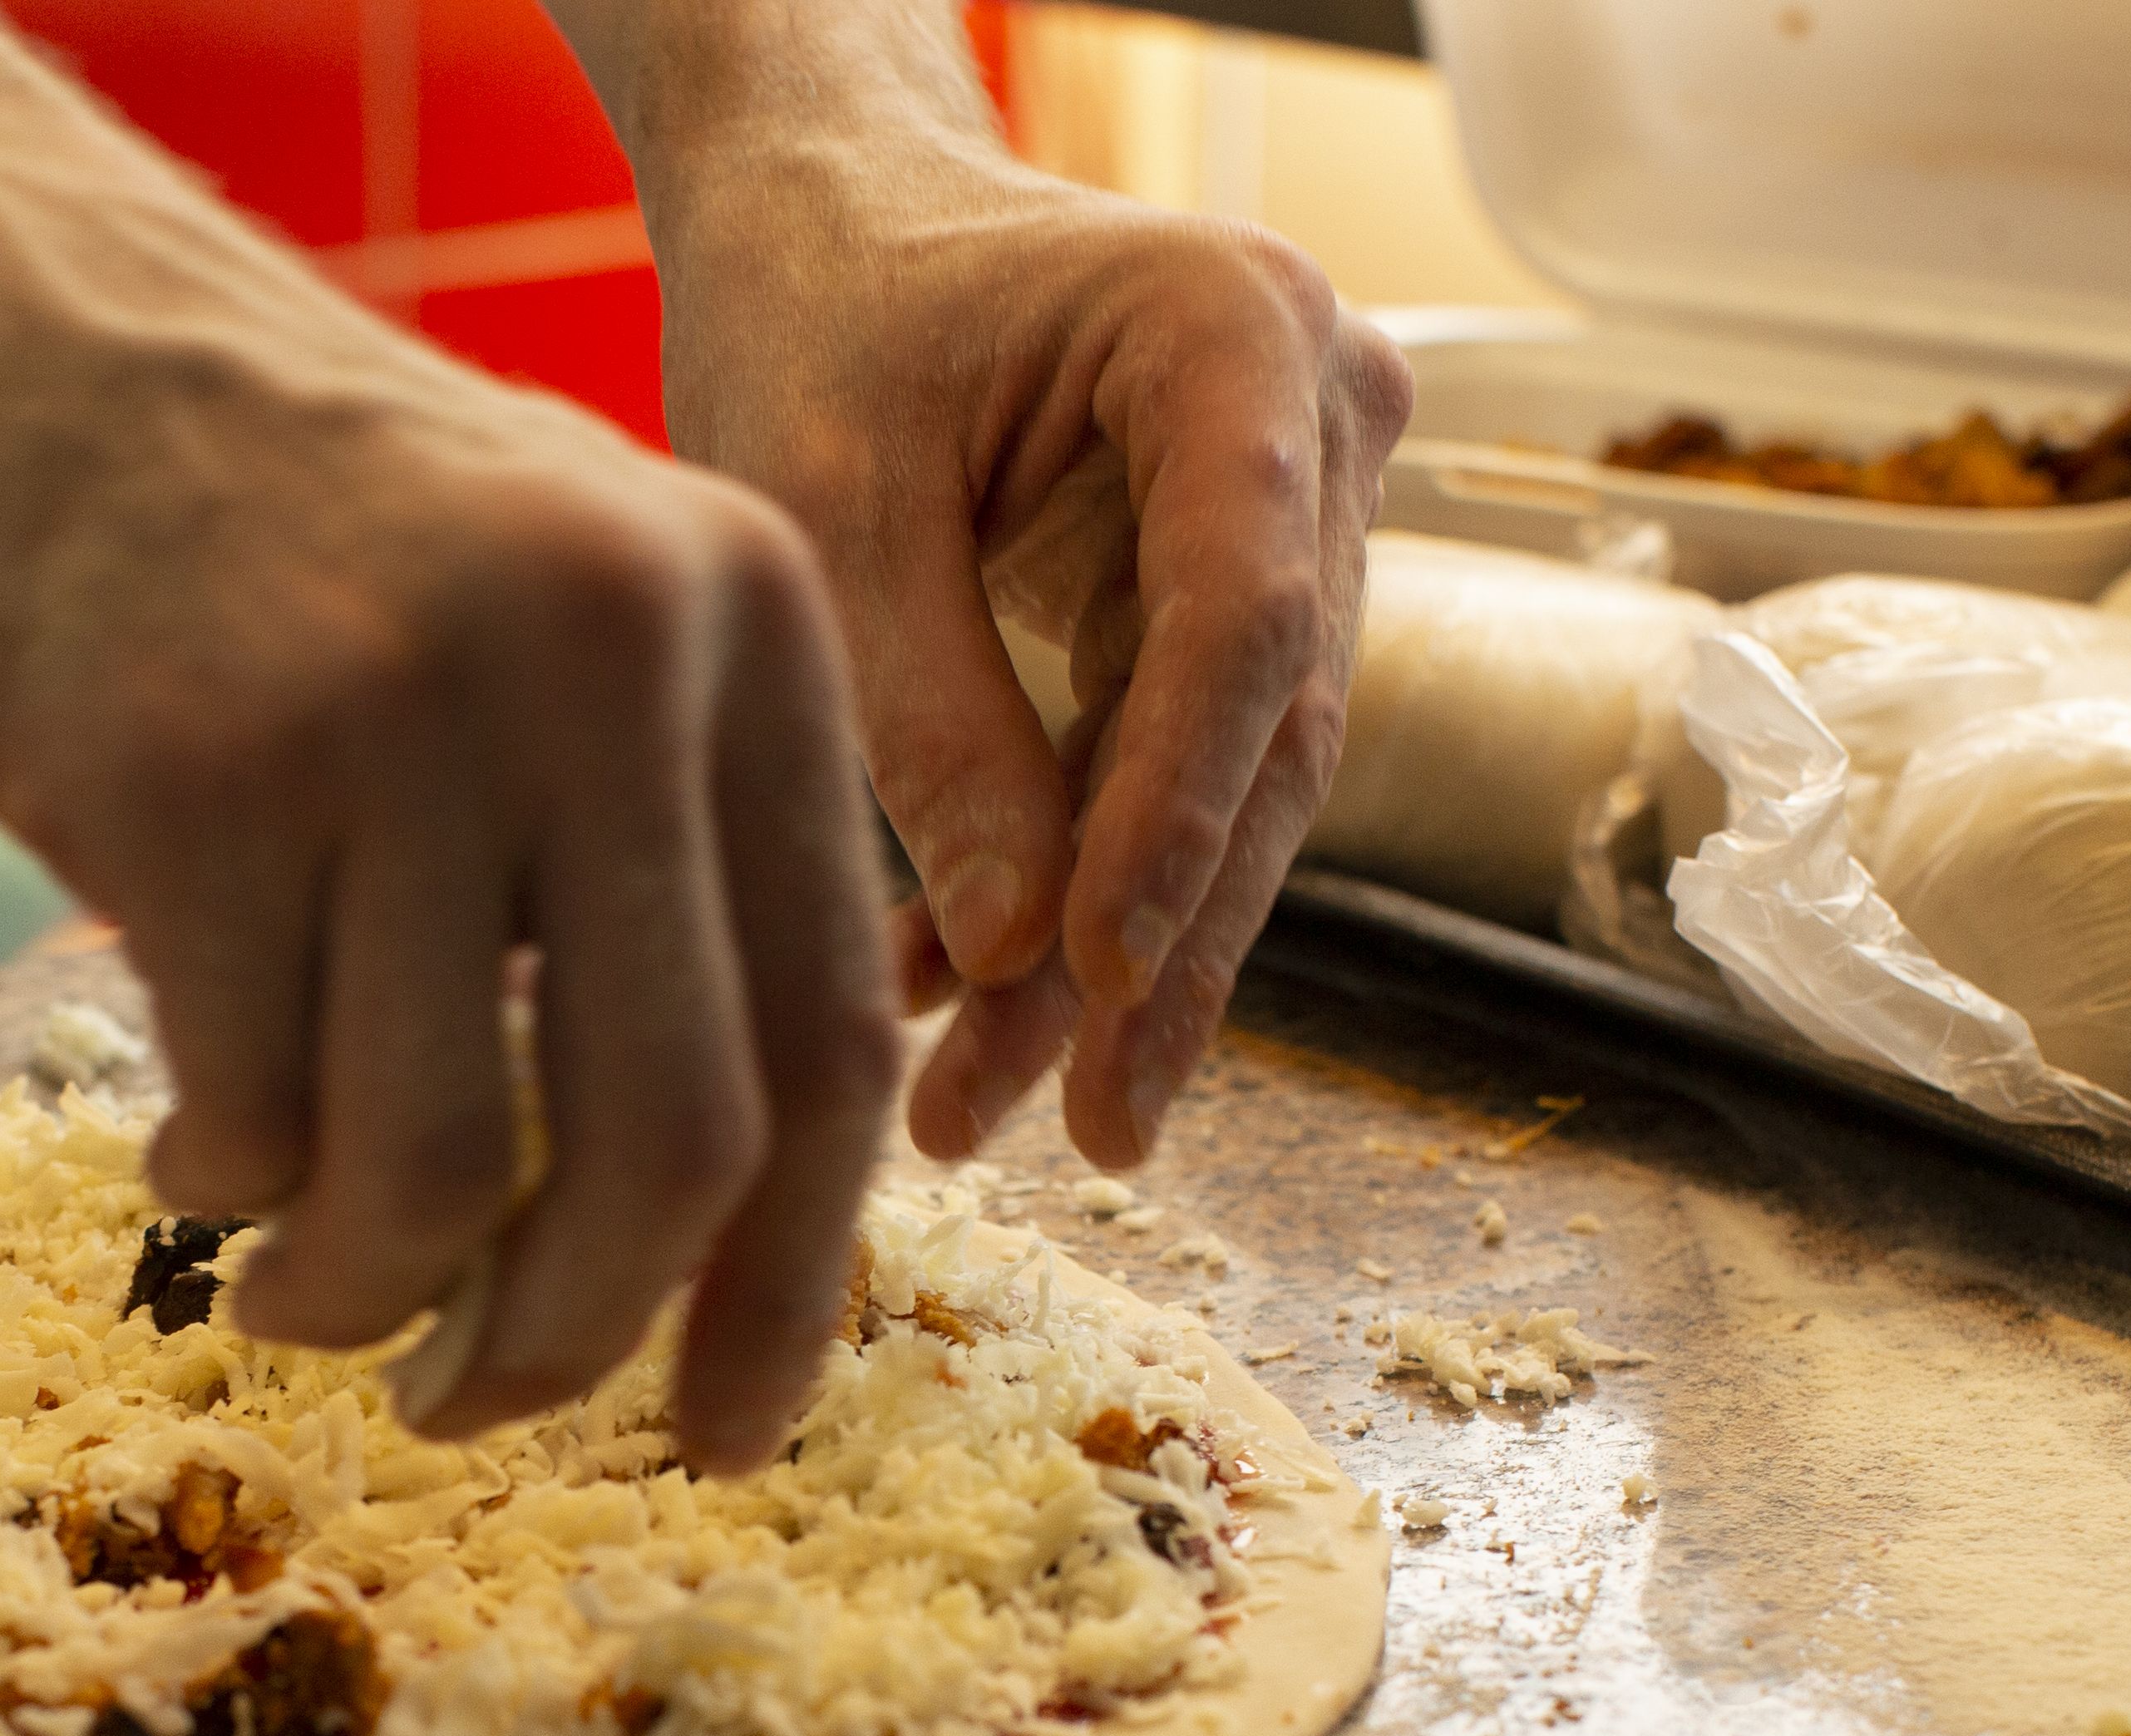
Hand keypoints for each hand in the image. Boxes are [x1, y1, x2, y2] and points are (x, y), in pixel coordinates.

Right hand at [0, 0, 899, 1473]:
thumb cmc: (275, 538)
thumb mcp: (543, 631)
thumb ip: (653, 874)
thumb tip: (712, 1241)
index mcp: (741, 619)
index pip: (830, 1036)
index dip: (792, 1284)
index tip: (731, 1434)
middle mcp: (605, 646)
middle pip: (674, 1139)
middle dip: (574, 1340)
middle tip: (474, 1404)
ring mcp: (394, 704)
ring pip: (446, 1164)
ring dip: (366, 1293)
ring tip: (304, 1290)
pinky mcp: (187, 770)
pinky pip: (252, 1109)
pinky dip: (226, 1185)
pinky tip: (185, 1147)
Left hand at [649, 136, 1410, 1169]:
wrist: (822, 219)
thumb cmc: (814, 309)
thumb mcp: (830, 504)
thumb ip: (933, 722)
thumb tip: (1020, 960)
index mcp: (1235, 336)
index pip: (1244, 620)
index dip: (1175, 819)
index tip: (1095, 977)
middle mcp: (1316, 419)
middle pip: (1263, 729)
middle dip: (1158, 944)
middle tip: (1085, 1121)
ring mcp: (1300, 510)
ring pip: (1232, 780)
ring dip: (1116, 960)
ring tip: (990, 1113)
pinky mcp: (1230, 594)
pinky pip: (1170, 768)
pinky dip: (1073, 892)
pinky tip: (968, 1014)